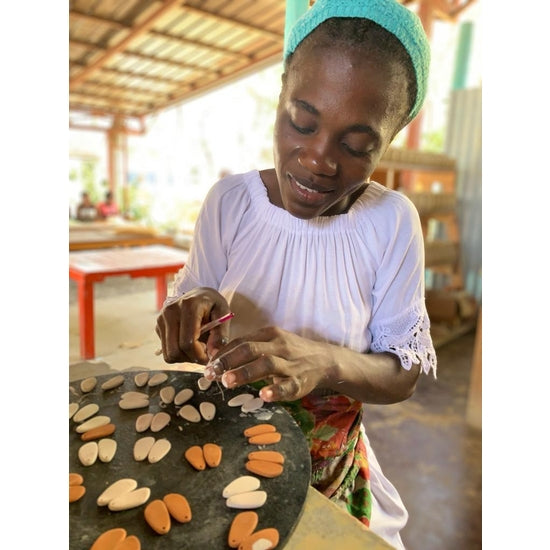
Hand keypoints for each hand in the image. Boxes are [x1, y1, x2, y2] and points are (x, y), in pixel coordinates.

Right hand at [155, 287, 231, 363]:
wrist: (199, 295)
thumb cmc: (213, 305)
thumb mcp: (224, 315)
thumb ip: (221, 334)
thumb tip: (213, 354)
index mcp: (188, 306)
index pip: (188, 342)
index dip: (199, 355)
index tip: (210, 355)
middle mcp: (171, 311)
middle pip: (175, 351)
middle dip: (192, 358)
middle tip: (204, 352)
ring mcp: (162, 318)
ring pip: (169, 354)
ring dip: (185, 357)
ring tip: (197, 347)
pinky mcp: (158, 326)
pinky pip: (166, 351)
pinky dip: (179, 352)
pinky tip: (188, 343)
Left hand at [204, 326, 334, 401]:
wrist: (325, 360)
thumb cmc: (290, 352)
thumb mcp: (270, 343)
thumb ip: (247, 348)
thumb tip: (216, 356)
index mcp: (270, 335)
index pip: (242, 341)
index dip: (223, 353)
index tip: (207, 365)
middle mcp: (280, 346)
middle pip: (250, 349)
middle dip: (228, 361)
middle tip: (210, 374)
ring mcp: (291, 364)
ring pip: (267, 365)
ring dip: (246, 373)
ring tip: (227, 382)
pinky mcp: (301, 381)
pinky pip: (288, 386)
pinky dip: (276, 390)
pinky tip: (263, 395)